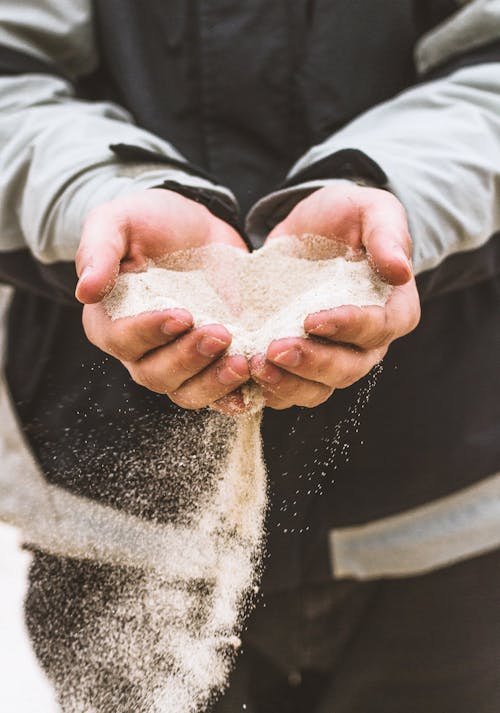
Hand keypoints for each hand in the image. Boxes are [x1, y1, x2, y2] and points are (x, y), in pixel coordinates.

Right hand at [76, 189, 250, 411]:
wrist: (193, 226)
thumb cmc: (147, 222)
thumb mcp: (117, 222)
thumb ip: (98, 251)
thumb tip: (85, 290)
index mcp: (110, 321)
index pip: (122, 340)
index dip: (150, 332)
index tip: (182, 315)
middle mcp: (142, 351)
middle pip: (156, 375)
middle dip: (188, 359)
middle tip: (220, 334)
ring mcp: (179, 361)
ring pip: (188, 392)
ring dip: (214, 383)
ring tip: (242, 362)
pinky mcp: (213, 362)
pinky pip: (221, 393)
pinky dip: (237, 394)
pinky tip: (255, 383)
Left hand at [249, 183, 420, 408]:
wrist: (309, 230)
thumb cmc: (347, 217)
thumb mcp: (371, 210)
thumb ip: (388, 235)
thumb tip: (401, 271)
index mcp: (393, 310)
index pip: (379, 329)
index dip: (348, 328)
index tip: (311, 319)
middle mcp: (366, 344)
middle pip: (347, 368)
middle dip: (311, 363)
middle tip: (274, 350)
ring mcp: (331, 358)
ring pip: (316, 389)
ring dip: (286, 383)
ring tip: (255, 366)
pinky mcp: (299, 363)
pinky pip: (286, 389)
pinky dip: (265, 388)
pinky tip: (241, 374)